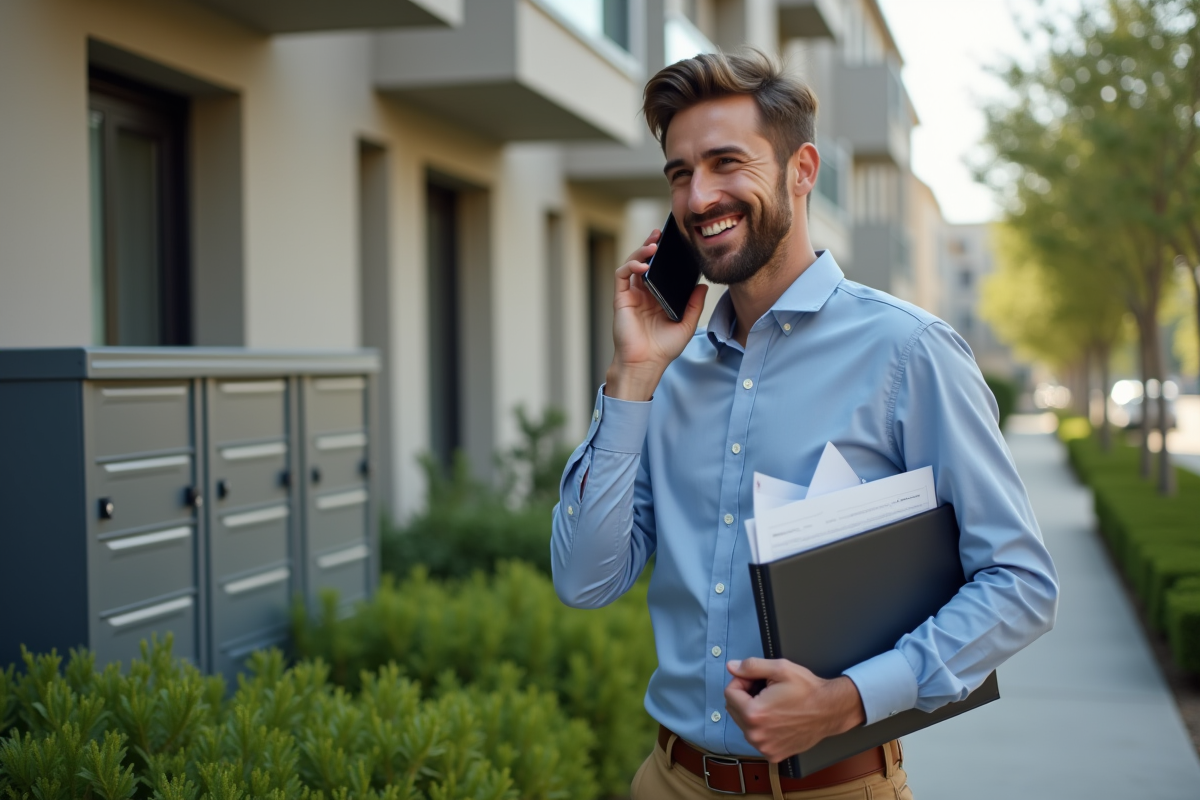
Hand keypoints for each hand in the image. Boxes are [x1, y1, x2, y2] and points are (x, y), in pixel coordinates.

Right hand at [605, 230, 707, 400]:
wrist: (646, 364)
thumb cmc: (663, 348)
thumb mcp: (687, 325)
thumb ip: (694, 305)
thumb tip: (702, 286)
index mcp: (658, 297)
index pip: (661, 270)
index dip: (665, 256)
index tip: (675, 243)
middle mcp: (643, 293)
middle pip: (645, 262)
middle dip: (651, 245)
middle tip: (660, 234)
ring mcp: (631, 295)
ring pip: (632, 264)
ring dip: (641, 252)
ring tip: (653, 245)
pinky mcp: (621, 298)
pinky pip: (622, 275)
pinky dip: (630, 266)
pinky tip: (643, 266)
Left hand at [724, 658, 865, 762]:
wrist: (830, 710)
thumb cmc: (808, 690)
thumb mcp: (780, 669)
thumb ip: (751, 666)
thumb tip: (731, 667)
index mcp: (754, 713)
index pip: (729, 693)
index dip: (741, 681)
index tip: (756, 680)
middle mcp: (756, 734)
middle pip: (733, 709)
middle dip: (744, 697)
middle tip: (765, 691)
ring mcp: (764, 747)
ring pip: (743, 724)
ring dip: (751, 712)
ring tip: (773, 704)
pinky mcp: (773, 754)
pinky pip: (756, 737)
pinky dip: (761, 728)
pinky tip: (777, 719)